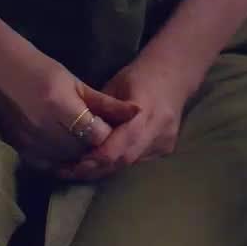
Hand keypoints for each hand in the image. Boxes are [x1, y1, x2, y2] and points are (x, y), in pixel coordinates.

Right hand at [0, 54, 138, 169]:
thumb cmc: (43, 71)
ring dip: (81, 156)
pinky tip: (68, 154)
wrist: (3, 73)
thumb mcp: (77, 83)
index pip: (96, 134)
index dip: (108, 133)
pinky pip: (49, 166)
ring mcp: (31, 142)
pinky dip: (61, 163)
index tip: (111, 127)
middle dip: (97, 147)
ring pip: (68, 161)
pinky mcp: (21, 150)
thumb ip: (107, 103)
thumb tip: (137, 112)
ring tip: (87, 144)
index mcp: (61, 105)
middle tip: (102, 138)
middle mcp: (45, 128)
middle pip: (84, 151)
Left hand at [56, 55, 190, 182]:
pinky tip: (103, 161)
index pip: (119, 144)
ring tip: (80, 169)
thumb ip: (101, 111)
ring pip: (130, 163)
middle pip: (124, 160)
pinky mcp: (167, 148)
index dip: (97, 157)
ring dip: (106, 168)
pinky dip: (120, 161)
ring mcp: (165, 141)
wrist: (175, 74)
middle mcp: (158, 129)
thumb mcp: (116, 86)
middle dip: (97, 168)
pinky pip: (139, 160)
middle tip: (70, 171)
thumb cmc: (140, 74)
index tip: (74, 162)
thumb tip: (76, 133)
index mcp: (145, 109)